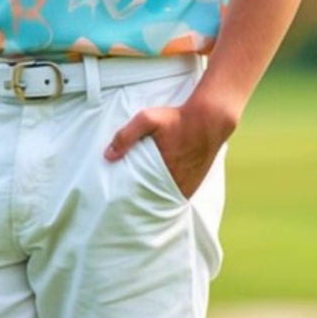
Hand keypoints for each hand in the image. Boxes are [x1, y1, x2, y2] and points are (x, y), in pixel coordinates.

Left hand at [104, 94, 237, 198]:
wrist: (210, 118)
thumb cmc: (176, 118)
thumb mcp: (147, 119)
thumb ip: (126, 136)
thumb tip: (107, 156)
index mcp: (162, 173)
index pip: (141, 195)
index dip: (130, 198)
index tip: (119, 198)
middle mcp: (176, 183)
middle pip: (153, 199)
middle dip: (141, 199)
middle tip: (128, 199)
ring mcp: (189, 184)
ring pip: (167, 198)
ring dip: (156, 196)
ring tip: (143, 195)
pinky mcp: (197, 180)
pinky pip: (180, 193)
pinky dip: (170, 192)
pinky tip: (161, 188)